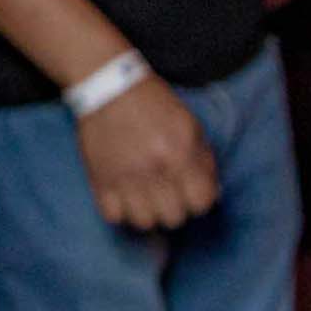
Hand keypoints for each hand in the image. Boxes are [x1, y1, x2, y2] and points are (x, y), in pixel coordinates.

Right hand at [78, 75, 218, 230]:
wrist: (108, 87)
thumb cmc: (154, 105)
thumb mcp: (190, 125)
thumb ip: (203, 160)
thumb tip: (211, 193)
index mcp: (179, 154)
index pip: (201, 203)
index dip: (199, 199)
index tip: (190, 191)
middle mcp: (153, 169)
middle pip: (173, 218)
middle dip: (174, 207)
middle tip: (167, 193)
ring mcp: (124, 177)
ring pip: (143, 222)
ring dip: (147, 213)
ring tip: (145, 198)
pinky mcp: (99, 180)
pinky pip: (113, 216)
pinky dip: (120, 211)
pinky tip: (124, 196)